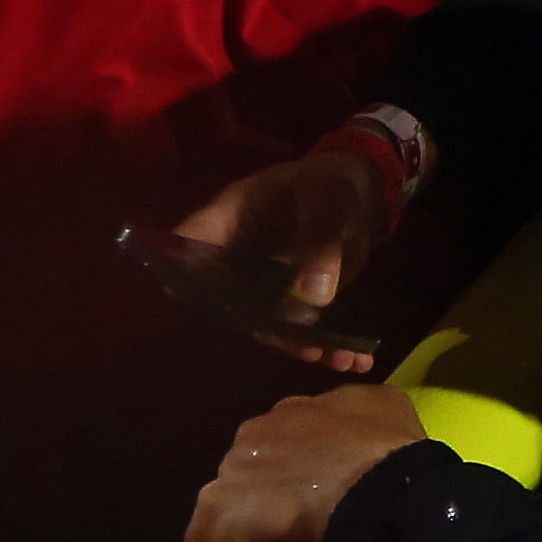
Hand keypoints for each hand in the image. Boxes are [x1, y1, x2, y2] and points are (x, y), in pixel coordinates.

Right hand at [167, 148, 399, 358]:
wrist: (357, 193)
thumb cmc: (329, 182)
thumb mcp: (327, 198)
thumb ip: (319, 240)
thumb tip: (314, 296)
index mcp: (227, 220)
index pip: (187, 248)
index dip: (185, 276)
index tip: (210, 306)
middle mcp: (236, 261)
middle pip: (232, 303)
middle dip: (270, 329)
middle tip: (307, 346)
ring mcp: (262, 286)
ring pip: (270, 325)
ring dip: (304, 345)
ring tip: (340, 357)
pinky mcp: (292, 302)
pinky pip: (300, 330)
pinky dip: (327, 345)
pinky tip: (356, 359)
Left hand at [181, 384, 432, 541]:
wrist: (382, 487)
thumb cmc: (393, 451)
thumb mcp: (390, 407)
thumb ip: (359, 415)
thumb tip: (353, 430)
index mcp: (294, 408)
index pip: (281, 439)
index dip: (293, 466)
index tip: (303, 488)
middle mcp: (257, 428)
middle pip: (250, 465)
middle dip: (263, 489)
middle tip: (284, 521)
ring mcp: (235, 466)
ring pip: (228, 497)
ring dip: (238, 520)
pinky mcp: (219, 507)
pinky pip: (204, 535)